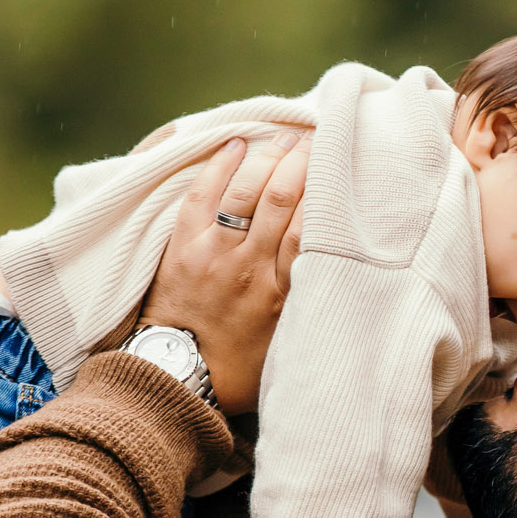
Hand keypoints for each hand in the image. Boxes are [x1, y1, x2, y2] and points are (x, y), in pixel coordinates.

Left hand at [139, 132, 309, 415]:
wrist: (178, 380)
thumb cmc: (239, 369)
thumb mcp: (288, 344)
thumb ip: (307, 304)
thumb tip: (337, 272)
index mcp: (280, 292)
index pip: (309, 226)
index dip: (324, 188)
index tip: (338, 163)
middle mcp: (249, 268)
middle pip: (280, 198)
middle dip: (300, 161)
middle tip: (315, 137)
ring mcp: (213, 255)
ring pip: (244, 191)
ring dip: (266, 157)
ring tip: (283, 137)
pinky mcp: (182, 249)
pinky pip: (202, 197)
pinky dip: (219, 167)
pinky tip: (236, 145)